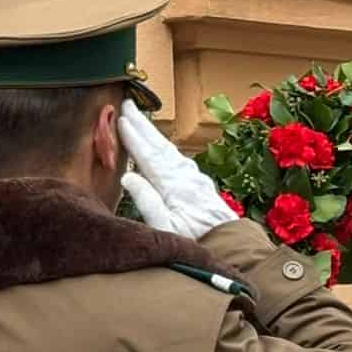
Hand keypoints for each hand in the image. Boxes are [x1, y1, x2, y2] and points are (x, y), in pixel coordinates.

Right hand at [116, 102, 237, 240]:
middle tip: (127, 104)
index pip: (149, 156)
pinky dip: (167, 147)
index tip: (120, 120)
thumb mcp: (164, 229)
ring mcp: (196, 180)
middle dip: (143, 124)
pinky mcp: (201, 186)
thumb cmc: (194, 243)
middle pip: (160, 145)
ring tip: (140, 119)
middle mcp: (187, 177)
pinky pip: (180, 158)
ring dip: (154, 133)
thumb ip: (147, 201)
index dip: (134, 138)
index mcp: (175, 187)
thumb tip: (128, 177)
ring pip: (171, 150)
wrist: (231, 248)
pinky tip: (163, 146)